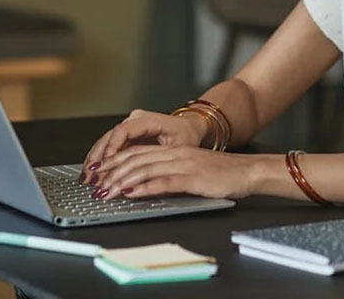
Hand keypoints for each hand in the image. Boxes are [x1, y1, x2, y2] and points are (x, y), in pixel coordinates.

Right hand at [81, 109, 204, 183]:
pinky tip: (92, 173)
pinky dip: (101, 160)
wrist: (190, 127)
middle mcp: (135, 120)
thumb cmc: (187, 135)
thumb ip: (160, 159)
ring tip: (87, 178)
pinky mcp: (127, 136)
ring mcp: (129, 126)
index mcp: (148, 119)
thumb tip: (143, 176)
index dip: (113, 147)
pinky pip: (110, 147)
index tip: (106, 163)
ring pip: (106, 142)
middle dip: (99, 158)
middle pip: (110, 137)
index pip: (124, 130)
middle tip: (91, 177)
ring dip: (95, 160)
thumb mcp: (179, 148)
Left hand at [91, 146, 260, 200]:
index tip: (98, 171)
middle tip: (95, 184)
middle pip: (136, 159)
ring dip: (122, 181)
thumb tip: (143, 183)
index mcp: (174, 150)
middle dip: (112, 172)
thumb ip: (169, 172)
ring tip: (107, 191)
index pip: (137, 152)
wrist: (248, 171)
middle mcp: (175, 154)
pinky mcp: (192, 178)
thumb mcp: (192, 168)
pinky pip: (164, 182)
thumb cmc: (222, 173)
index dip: (114, 160)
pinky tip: (132, 194)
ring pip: (145, 169)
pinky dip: (145, 188)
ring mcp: (184, 165)